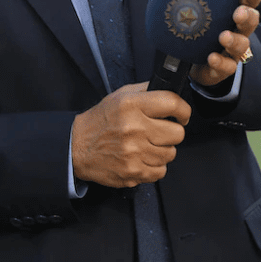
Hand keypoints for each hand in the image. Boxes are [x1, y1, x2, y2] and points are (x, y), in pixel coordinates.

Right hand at [71, 82, 190, 187]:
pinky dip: (155, 166)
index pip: (172, 103)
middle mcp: (134, 128)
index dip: (183, 110)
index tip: (181, 115)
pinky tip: (142, 158)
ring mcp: (134, 153)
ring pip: (170, 154)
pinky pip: (161, 171)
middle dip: (172, 132)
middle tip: (160, 132)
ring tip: (147, 145)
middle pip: (177, 133)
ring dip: (162, 150)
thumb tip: (172, 89)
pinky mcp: (133, 172)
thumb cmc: (101, 121)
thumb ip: (146, 90)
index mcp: (131, 105)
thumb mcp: (120, 95)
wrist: (77, 146)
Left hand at [184, 0, 260, 87]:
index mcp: (234, 8)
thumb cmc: (204, 18)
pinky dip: (221, 62)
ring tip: (224, 36)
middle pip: (250, 22)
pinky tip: (212, 56)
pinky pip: (224, 66)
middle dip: (248, 16)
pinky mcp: (219, 67)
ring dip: (235, 40)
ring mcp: (230, 49)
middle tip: (238, 12)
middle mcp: (236, 28)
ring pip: (241, 46)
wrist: (190, 53)